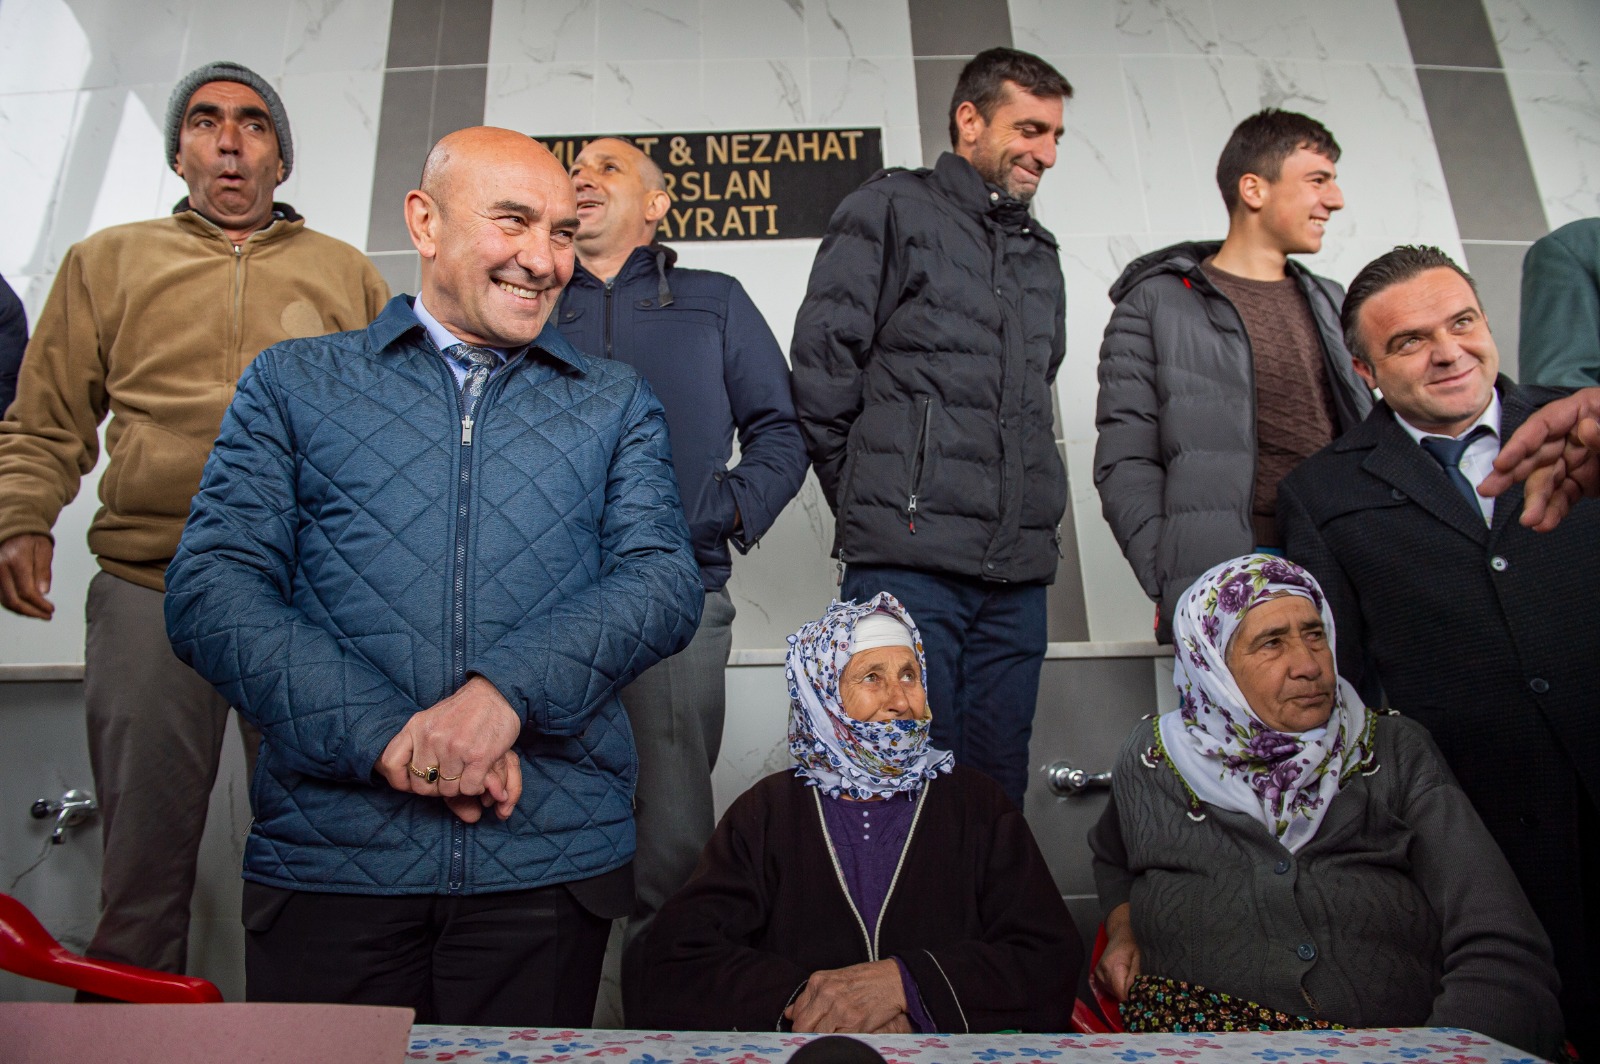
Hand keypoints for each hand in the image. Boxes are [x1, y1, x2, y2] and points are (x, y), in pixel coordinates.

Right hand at [0, 533, 53, 618]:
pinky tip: (28, 607)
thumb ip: (44, 571)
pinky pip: (1, 596)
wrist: (12, 529)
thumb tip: (43, 592)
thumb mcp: (44, 549)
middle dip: (31, 612)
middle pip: (13, 600)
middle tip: (46, 616)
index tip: (51, 610)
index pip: (27, 591)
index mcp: (16, 560)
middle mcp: (0, 568)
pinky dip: (14, 605)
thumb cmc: (31, 538)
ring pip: (5, 601)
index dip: (39, 605)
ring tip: (39, 613)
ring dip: (22, 611)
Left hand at [378, 676, 522, 816]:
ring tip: (466, 771)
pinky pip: (469, 789)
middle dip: (436, 788)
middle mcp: (432, 738)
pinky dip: (475, 787)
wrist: (496, 694)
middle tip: (449, 778)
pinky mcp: (478, 756)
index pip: (390, 764)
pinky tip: (479, 773)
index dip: (401, 781)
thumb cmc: (464, 710)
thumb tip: (408, 776)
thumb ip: (417, 742)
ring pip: (448, 790)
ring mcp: (454, 748)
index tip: (414, 782)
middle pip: (422, 785)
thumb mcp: (431, 718)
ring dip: (458, 786)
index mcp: (416, 727)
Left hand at [785, 959, 906, 1033]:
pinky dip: (837, 1041)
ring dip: (822, 1039)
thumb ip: (810, 996)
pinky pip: (836, 1040)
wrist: (894, 980)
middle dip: (806, 1035)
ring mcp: (840, 1009)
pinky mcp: (854, 1023)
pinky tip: (843, 1035)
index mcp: (818, 981)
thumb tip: (790, 1013)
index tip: (806, 1029)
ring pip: (817, 1036)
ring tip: (832, 1035)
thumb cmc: (865, 979)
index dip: (800, 1025)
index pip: (796, 1013)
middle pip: (802, 1026)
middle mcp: (826, 994)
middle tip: (815, 1036)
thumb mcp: (833, 979)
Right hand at [1095, 902, 1140, 1001]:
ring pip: (1111, 992)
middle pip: (1116, 994)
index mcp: (1114, 967)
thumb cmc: (1131, 944)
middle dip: (1127, 995)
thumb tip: (1133, 994)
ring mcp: (1098, 973)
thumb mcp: (1137, 959)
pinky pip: (1106, 988)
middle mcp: (1103, 972)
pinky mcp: (1096, 974)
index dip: (1130, 999)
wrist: (1117, 932)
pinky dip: (1115, 988)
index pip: (1121, 993)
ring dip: (1121, 991)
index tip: (1139, 1000)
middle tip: (1138, 991)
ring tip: (1130, 983)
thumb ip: (1134, 977)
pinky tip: (1121, 981)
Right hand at [1479, 388, 1599, 530]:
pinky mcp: (1587, 481)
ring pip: (1550, 479)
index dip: (1523, 442)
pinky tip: (1546, 524)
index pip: (1548, 421)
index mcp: (1590, 407)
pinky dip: (1555, 511)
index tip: (1503, 463)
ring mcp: (1582, 457)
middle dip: (1516, 474)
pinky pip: (1565, 495)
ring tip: (1531, 521)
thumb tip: (1583, 428)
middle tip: (1489, 490)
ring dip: (1538, 501)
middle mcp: (1580, 432)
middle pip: (1541, 451)